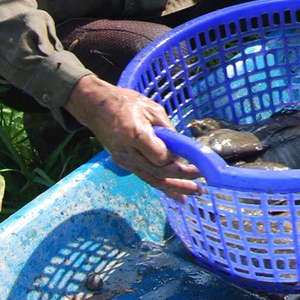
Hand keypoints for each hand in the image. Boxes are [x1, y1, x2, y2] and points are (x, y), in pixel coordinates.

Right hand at [64, 74, 199, 198]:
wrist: (97, 106)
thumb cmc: (127, 102)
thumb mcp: (152, 108)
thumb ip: (167, 130)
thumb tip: (183, 147)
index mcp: (135, 134)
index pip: (159, 156)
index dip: (175, 158)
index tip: (188, 155)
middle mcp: (127, 151)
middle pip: (157, 171)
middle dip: (181, 177)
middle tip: (201, 181)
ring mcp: (123, 160)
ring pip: (151, 179)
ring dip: (174, 188)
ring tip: (194, 193)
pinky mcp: (124, 164)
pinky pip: (145, 177)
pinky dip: (162, 187)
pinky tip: (177, 196)